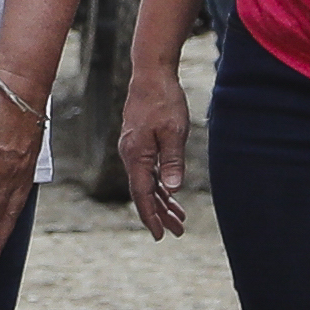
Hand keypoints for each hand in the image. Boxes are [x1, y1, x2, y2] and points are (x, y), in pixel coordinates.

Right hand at [116, 66, 193, 239]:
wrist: (151, 74)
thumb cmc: (163, 100)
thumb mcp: (174, 131)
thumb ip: (172, 160)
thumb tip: (172, 188)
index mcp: (136, 155)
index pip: (142, 194)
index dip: (151, 216)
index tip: (161, 235)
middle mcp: (130, 154)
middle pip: (144, 192)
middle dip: (160, 214)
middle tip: (176, 231)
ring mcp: (133, 149)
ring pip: (147, 182)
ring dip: (162, 201)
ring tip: (178, 218)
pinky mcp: (139, 142)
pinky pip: (148, 170)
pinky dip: (160, 184)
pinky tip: (170, 193)